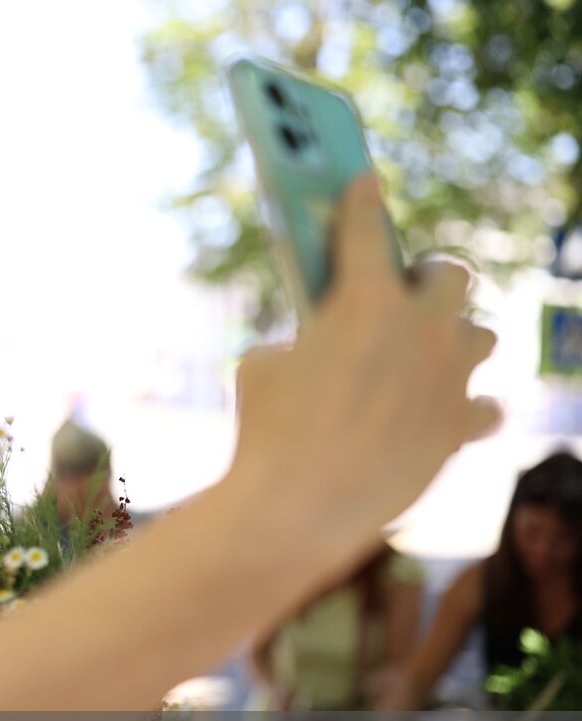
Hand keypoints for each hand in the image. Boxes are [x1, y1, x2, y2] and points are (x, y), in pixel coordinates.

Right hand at [231, 174, 498, 556]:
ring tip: (425, 357)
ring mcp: (447, 380)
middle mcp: (419, 330)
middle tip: (403, 292)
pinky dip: (465, 409)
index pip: (367, 228)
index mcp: (362, 300)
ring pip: (482, 336)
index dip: (362, 203)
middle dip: (429, 278)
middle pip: (452, 274)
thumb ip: (300, 342)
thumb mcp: (261, 366)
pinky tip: (439, 415)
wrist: (296, 506)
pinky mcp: (458, 429)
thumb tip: (319, 349)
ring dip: (455, 340)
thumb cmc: (265, 431)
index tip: (364, 187)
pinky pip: (485, 408)